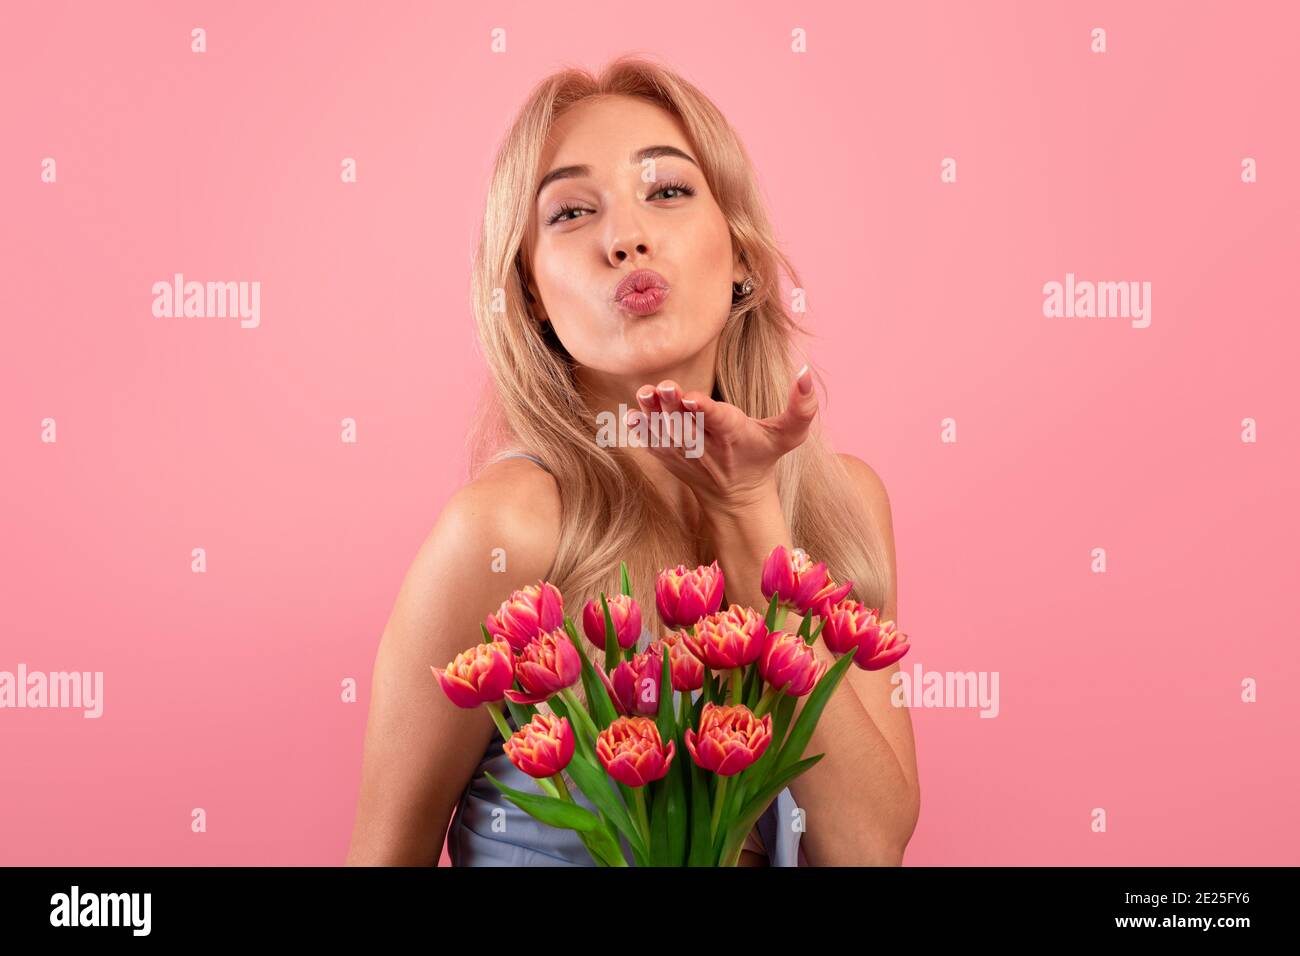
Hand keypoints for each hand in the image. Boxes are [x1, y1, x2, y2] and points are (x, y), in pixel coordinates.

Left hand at [627, 365, 817, 517]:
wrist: (735, 497)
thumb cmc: (762, 456)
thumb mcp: (790, 435)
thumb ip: (803, 407)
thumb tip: (806, 371)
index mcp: (734, 435)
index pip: (719, 420)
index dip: (705, 409)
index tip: (692, 398)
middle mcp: (706, 446)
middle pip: (687, 423)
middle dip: (673, 405)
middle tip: (662, 386)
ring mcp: (684, 454)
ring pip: (666, 432)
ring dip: (653, 414)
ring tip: (644, 394)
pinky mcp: (668, 458)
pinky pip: (652, 443)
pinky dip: (642, 431)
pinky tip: (630, 416)